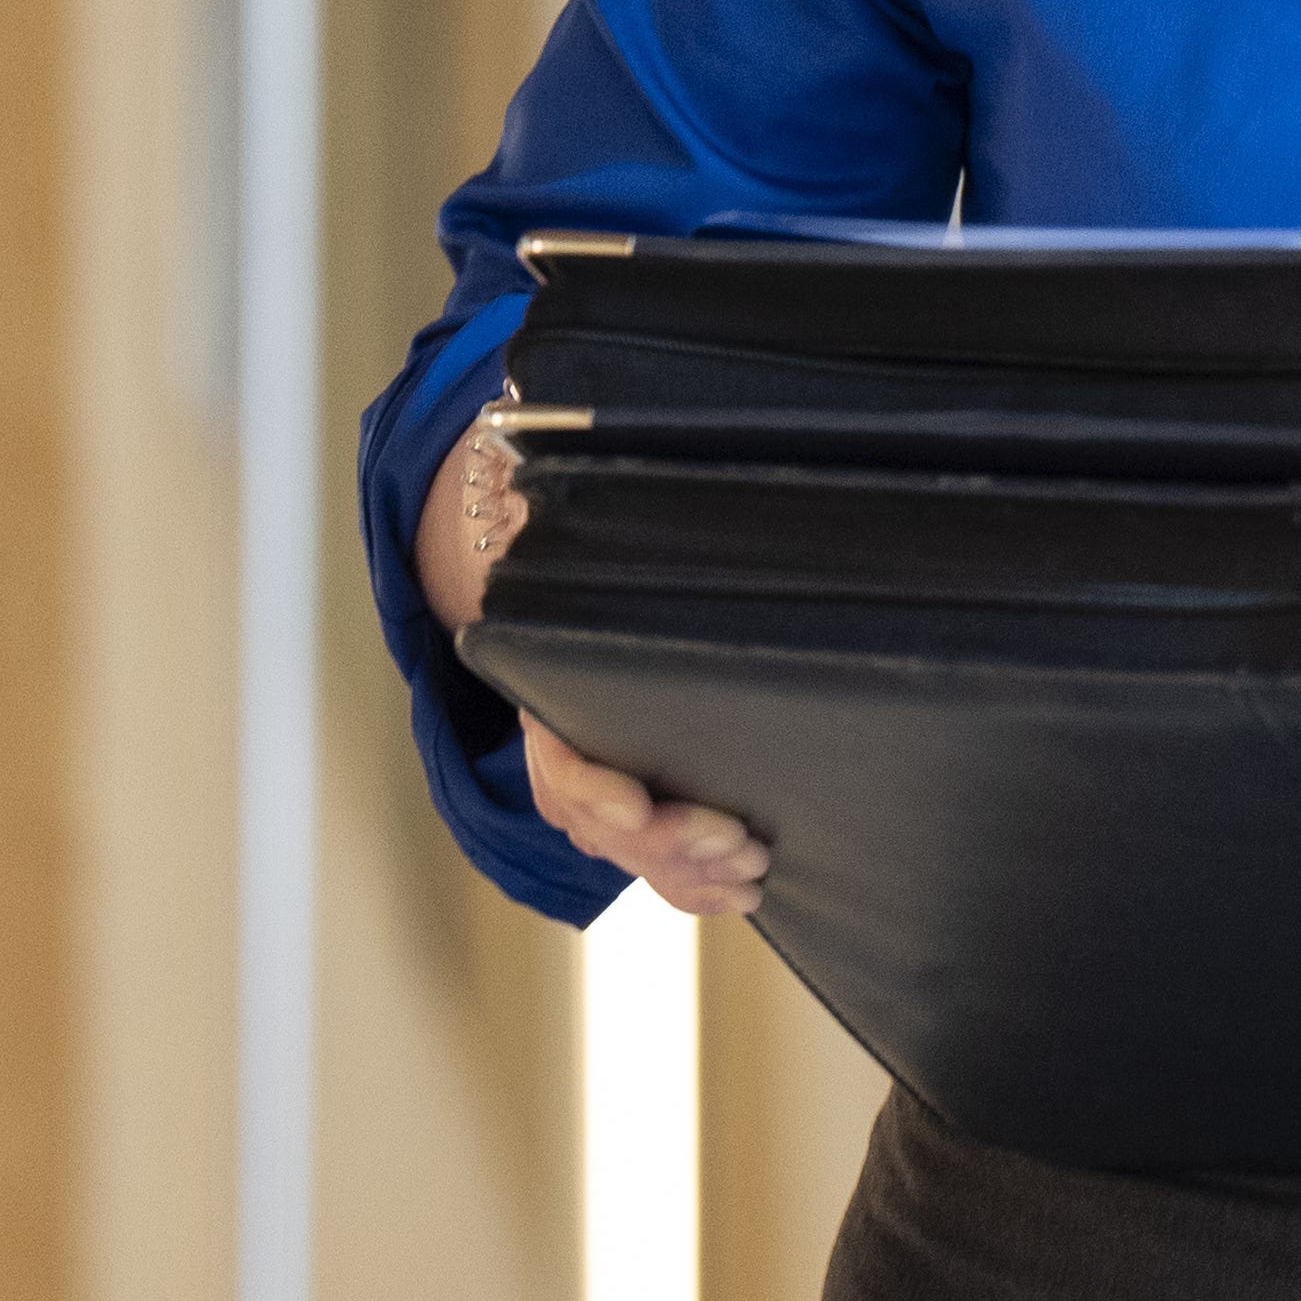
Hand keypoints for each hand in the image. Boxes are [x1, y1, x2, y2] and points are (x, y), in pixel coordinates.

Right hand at [417, 404, 775, 917]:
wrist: (560, 532)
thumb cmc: (584, 494)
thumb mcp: (579, 476)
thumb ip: (575, 468)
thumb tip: (545, 419)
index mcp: (545, 666)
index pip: (555, 748)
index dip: (593, 783)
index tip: (636, 802)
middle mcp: (565, 723)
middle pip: (598, 814)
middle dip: (665, 841)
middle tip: (740, 840)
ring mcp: (603, 759)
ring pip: (628, 843)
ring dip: (686, 868)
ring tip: (756, 867)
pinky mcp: (646, 776)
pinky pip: (655, 848)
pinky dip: (694, 874)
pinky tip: (747, 881)